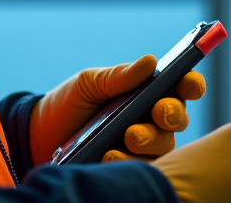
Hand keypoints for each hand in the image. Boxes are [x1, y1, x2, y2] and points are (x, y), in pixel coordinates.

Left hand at [29, 56, 206, 164]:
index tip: (189, 83)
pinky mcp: (127, 166)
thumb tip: (150, 62)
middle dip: (172, 113)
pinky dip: (128, 160)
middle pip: (177, 118)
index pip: (179, 87)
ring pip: (164, 144)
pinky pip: (142, 167)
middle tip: (158, 113)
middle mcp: (149, 119)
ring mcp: (140, 145)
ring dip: (149, 139)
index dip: (191, 84)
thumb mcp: (90, 83)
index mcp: (146, 92)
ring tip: (127, 136)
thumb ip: (118, 76)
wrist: (40, 136)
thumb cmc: (69, 103)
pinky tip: (110, 155)